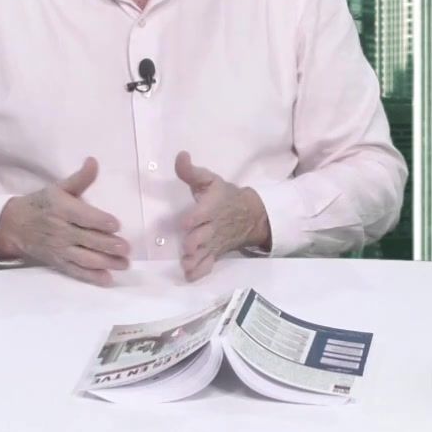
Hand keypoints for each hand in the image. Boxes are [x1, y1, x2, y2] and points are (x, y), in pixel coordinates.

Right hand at [0, 158, 129, 285]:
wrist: (14, 225)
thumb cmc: (42, 204)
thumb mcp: (58, 188)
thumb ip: (80, 178)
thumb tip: (94, 161)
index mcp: (61, 209)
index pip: (82, 216)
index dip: (100, 221)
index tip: (116, 225)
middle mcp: (60, 230)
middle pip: (87, 239)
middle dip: (108, 245)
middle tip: (126, 248)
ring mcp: (59, 249)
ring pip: (84, 258)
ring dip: (105, 263)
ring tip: (124, 264)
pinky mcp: (59, 262)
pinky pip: (76, 271)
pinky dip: (91, 277)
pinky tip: (107, 279)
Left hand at [174, 151, 271, 280]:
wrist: (251, 215)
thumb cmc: (225, 196)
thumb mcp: (210, 180)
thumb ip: (190, 171)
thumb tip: (180, 155)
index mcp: (211, 208)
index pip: (202, 213)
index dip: (194, 218)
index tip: (185, 223)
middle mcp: (212, 227)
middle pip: (203, 236)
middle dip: (195, 242)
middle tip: (188, 247)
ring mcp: (214, 243)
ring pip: (205, 253)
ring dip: (196, 259)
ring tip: (186, 264)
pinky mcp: (215, 253)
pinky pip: (208, 264)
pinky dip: (200, 272)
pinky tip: (189, 276)